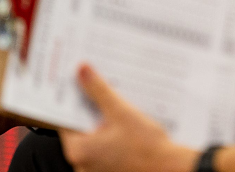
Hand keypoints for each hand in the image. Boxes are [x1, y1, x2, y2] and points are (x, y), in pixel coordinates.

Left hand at [59, 64, 197, 171]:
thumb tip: (82, 72)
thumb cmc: (147, 148)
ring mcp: (95, 166)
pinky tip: (124, 120)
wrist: (170, 169)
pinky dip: (110, 130)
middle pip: (80, 124)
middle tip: (100, 86)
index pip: (65, 117)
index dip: (72, 97)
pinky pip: (104, 143)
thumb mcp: (121, 112)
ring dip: (102, 117)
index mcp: (78, 149)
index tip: (77, 80)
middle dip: (90, 105)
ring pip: (94, 133)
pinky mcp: (109, 167)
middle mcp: (82, 161)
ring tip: (116, 102)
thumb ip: (99, 91)